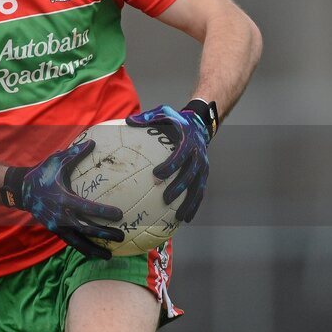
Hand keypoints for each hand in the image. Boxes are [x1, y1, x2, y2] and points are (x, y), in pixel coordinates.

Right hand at [1, 139, 124, 259]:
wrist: (22, 191)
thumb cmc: (41, 173)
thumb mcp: (56, 161)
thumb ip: (74, 153)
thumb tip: (92, 142)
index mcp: (63, 198)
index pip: (87, 207)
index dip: (103, 212)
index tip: (119, 214)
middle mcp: (61, 215)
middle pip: (86, 229)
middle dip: (105, 234)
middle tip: (122, 236)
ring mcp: (57, 226)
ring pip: (79, 241)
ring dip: (95, 249)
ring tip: (109, 255)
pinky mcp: (54, 231)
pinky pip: (71, 242)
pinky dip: (83, 248)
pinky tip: (95, 253)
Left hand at [126, 103, 210, 222]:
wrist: (199, 124)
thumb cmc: (175, 120)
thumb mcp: (163, 113)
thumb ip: (147, 117)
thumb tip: (128, 121)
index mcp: (188, 141)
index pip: (180, 155)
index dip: (171, 165)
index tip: (157, 174)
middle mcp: (199, 155)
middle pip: (190, 174)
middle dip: (179, 187)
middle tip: (165, 198)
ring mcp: (203, 167)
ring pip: (198, 187)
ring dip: (190, 203)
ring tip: (178, 217)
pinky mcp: (204, 175)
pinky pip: (200, 192)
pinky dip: (194, 206)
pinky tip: (184, 219)